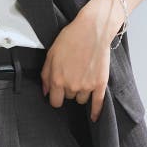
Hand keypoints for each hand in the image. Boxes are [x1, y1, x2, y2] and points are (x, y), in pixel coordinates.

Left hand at [40, 0, 121, 121]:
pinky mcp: (101, 84)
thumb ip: (46, 75)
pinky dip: (96, 112)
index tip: (57, 93)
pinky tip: (94, 117)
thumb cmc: (71, 39)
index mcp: (58, 79)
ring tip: (82, 78)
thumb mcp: (51, 55)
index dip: (55, 97)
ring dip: (80, 92)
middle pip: (68, 98)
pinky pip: (98, 104)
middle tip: (72, 74)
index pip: (55, 102)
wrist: (92, 30)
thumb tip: (45, 92)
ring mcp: (88, 86)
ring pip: (81, 99)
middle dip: (68, 89)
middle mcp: (72, 86)